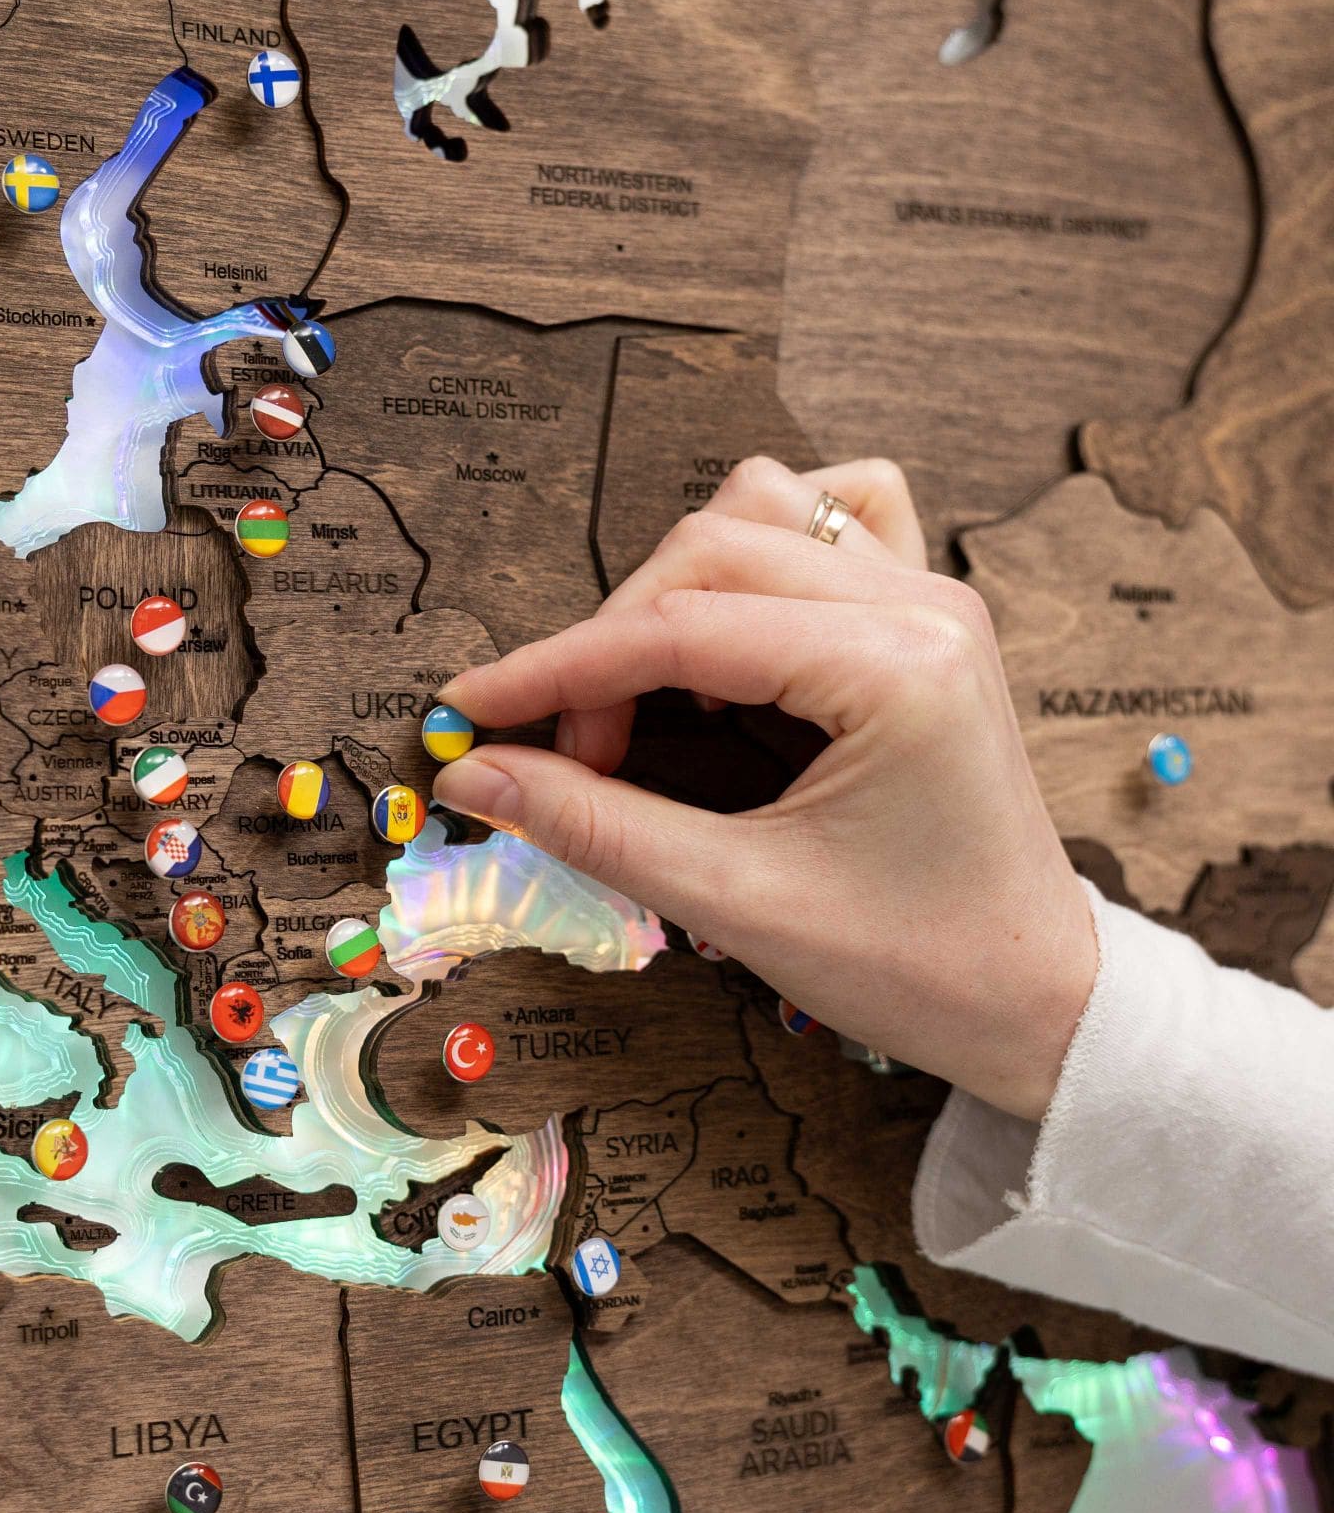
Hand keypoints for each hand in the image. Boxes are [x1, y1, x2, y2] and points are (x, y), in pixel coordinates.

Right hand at [431, 457, 1095, 1120]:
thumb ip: (595, 826)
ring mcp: (929, 596)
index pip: (676, 629)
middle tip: (572, 754)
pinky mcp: (924, 613)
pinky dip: (758, 548)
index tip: (469, 710)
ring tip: (649, 696)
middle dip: (610, 645)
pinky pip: (831, 514)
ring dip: (674, 590)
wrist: (1042, 1000)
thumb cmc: (919, 967)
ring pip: (756, 512)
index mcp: (894, 667)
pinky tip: (734, 627)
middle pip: (704, 548)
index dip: (554, 668)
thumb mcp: (740, 903)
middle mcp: (919, 603)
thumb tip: (477, 775)